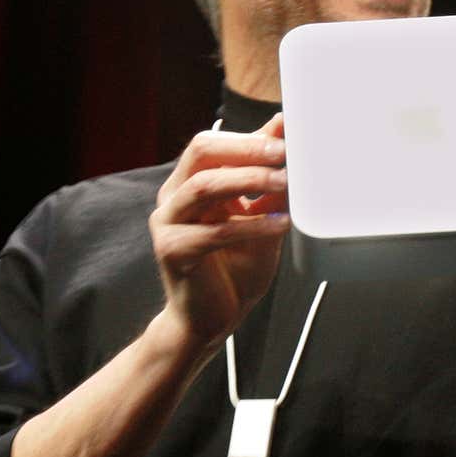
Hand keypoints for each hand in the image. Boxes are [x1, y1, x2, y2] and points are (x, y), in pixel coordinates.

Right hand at [149, 113, 290, 349]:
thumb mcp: (261, 220)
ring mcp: (168, 223)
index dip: (249, 137)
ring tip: (285, 183)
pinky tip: (280, 226)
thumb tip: (284, 140)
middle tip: (283, 153)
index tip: (287, 135)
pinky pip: (214, 232)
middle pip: (201, 152)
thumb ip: (269, 185)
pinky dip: (252, 226)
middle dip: (246, 149)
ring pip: (204, 186)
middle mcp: (173, 198)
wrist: (209, 321)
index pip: (212, 144)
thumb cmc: (233, 271)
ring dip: (249, 180)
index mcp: (189, 185)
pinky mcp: (172, 251)